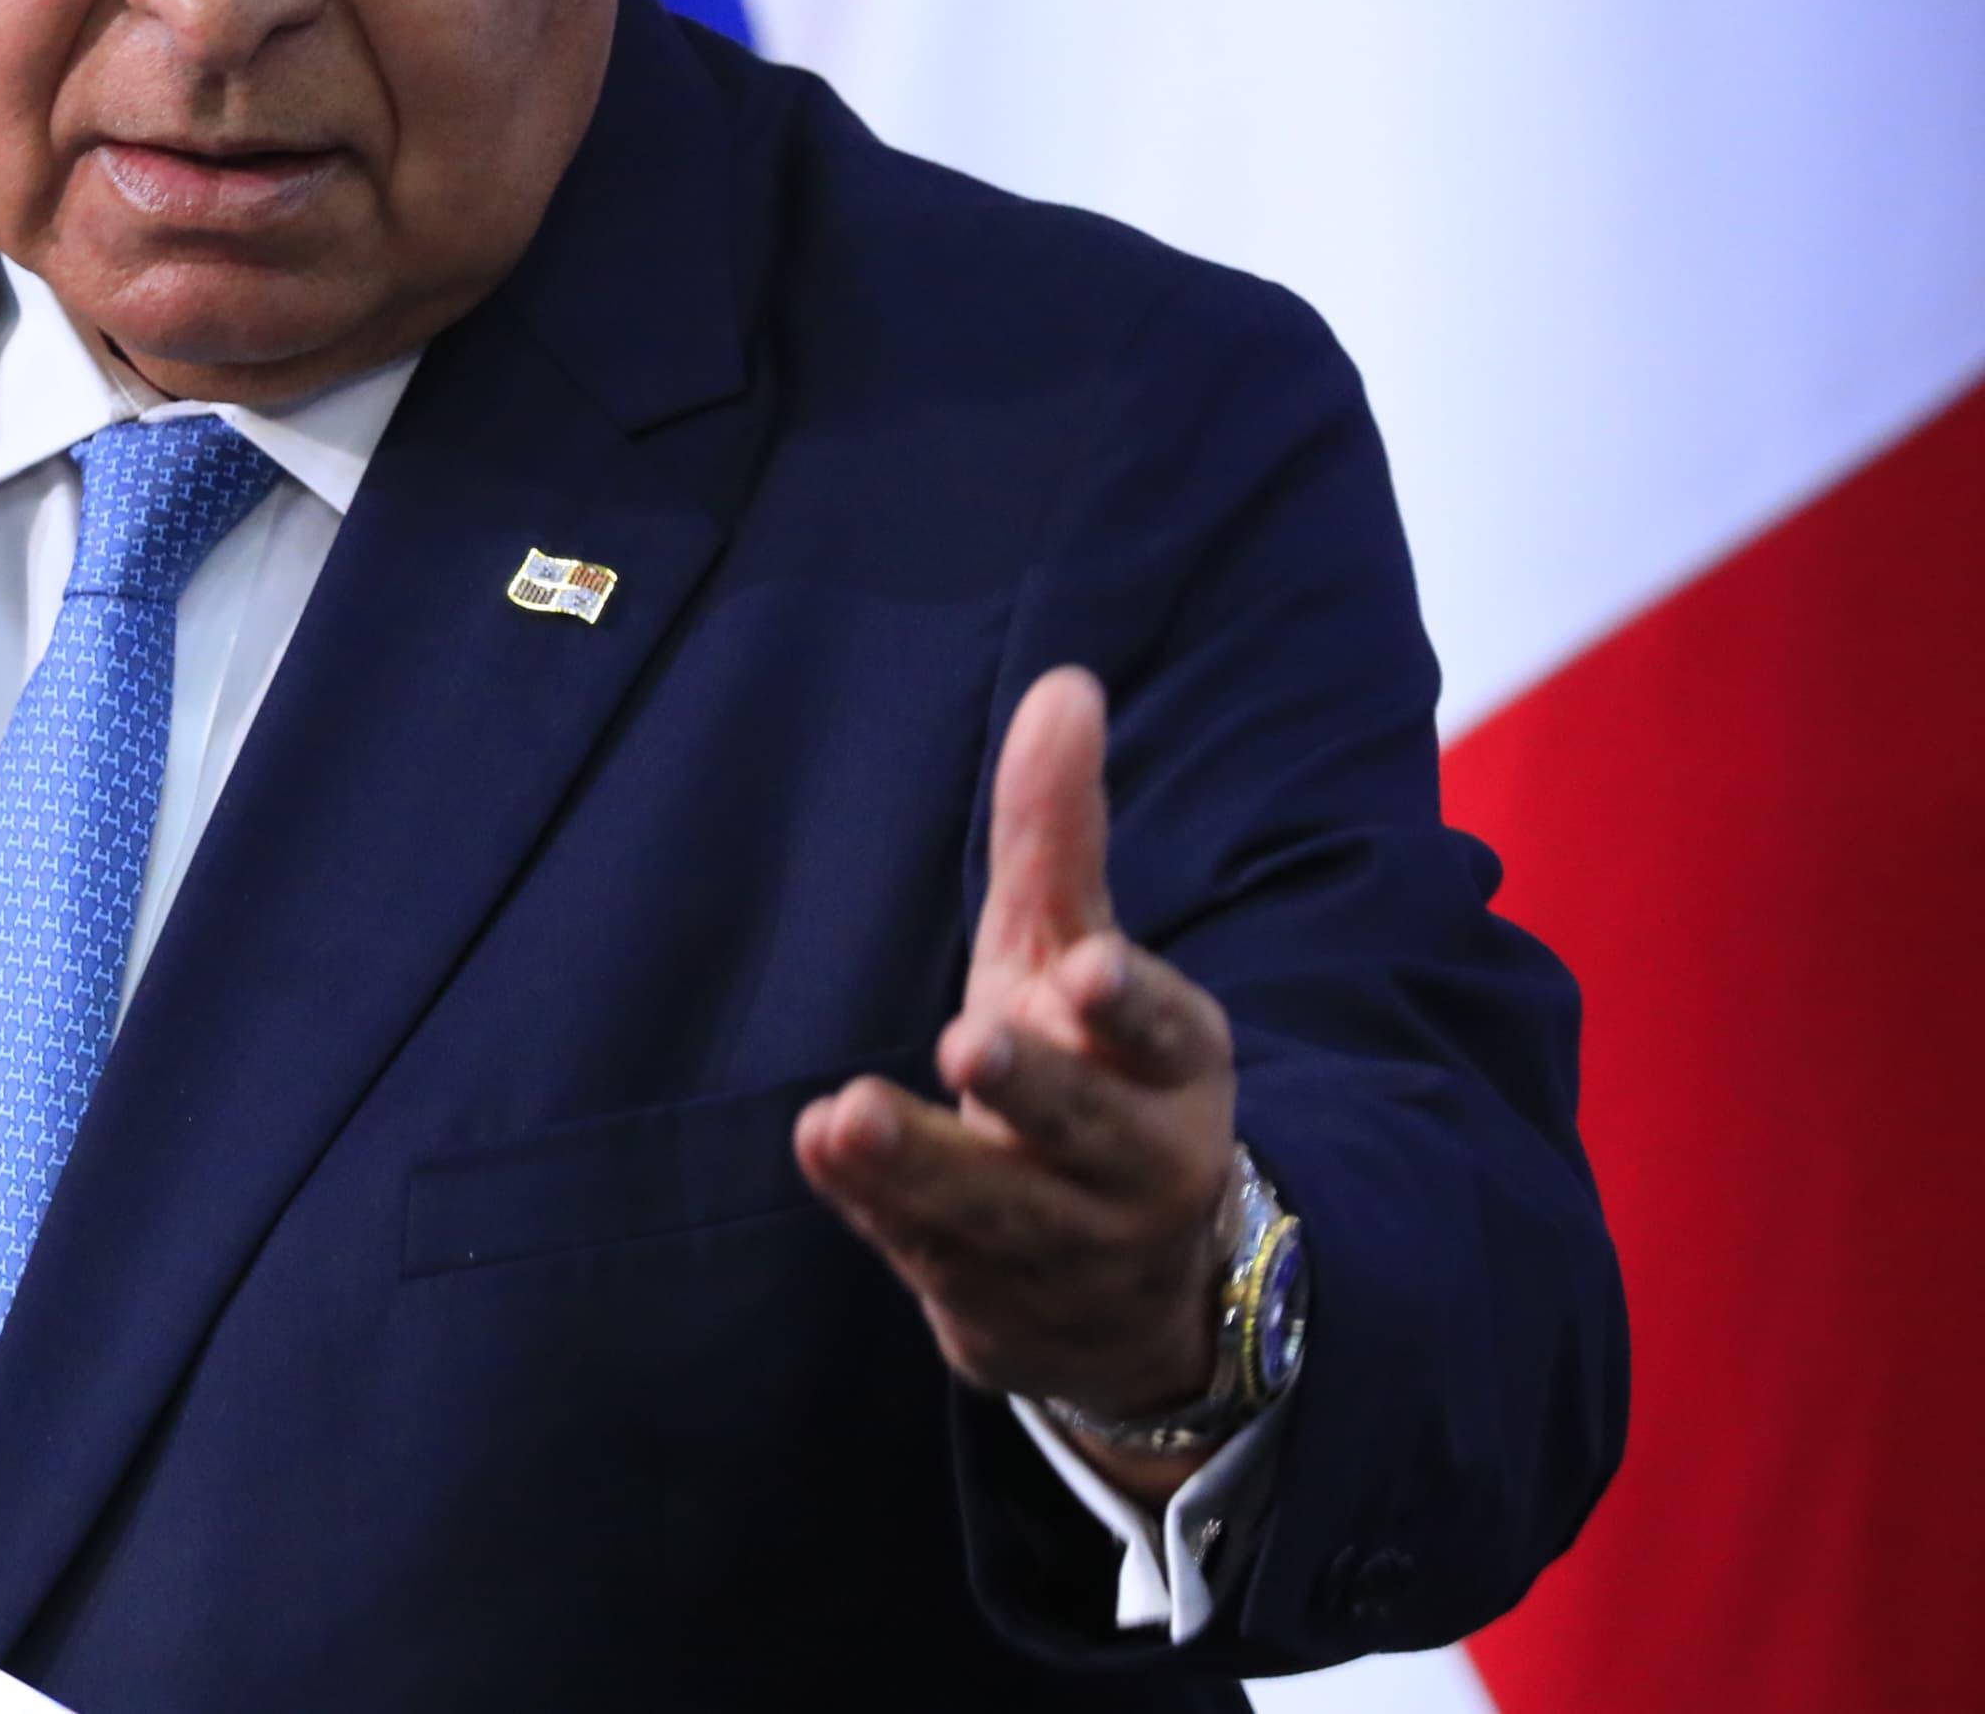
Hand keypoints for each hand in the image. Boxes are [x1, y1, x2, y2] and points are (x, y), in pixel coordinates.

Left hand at [793, 667, 1240, 1494]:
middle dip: (1035, 1090)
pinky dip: (885, 1220)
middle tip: (969, 1040)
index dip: (1129, 1006)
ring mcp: (1080, 1252)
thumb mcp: (1073, 951)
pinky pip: (943, 1268)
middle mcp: (1143, 1164)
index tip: (1084, 973)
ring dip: (921, 1170)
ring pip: (1003, 1213)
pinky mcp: (1009, 1315)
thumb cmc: (1089, 1073)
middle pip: (1090, 1130)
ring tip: (839, 1115)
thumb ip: (1059, 834)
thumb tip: (1065, 685)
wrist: (1139, 1282)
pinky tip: (823, 1156)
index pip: (1164, 1031)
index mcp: (1176, 1067)